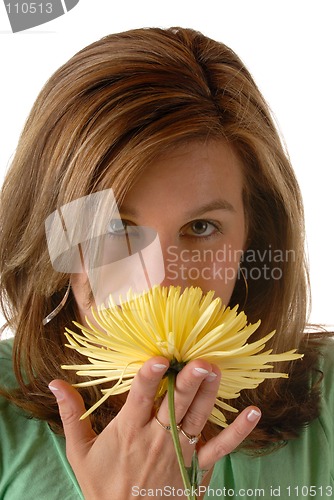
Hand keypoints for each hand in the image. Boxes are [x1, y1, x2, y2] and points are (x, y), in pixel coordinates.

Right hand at [49, 358, 260, 498]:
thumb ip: (71, 414)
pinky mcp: (197, 468)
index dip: (149, 378)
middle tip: (201, 361)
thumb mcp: (80, 451)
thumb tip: (55, 383)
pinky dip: (238, 432)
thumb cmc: (102, 485)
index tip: (159, 358)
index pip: (140, 398)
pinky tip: (254, 413)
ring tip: (218, 371)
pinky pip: (220, 448)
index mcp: (129, 430)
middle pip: (174, 406)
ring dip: (209, 395)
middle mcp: (157, 438)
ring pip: (197, 419)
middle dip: (187, 382)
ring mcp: (180, 453)